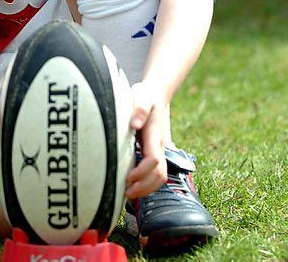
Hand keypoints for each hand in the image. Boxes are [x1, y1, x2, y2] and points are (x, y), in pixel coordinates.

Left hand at [125, 81, 167, 198]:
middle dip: (144, 187)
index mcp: (155, 134)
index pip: (153, 160)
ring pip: (161, 176)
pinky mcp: (156, 151)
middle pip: (160, 174)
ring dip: (147, 188)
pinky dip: (148, 183)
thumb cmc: (147, 95)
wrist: (158, 93)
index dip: (142, 172)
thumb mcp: (142, 96)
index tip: (127, 178)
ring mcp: (160, 149)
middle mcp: (160, 145)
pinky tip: (133, 185)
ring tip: (128, 194)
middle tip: (126, 194)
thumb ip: (139, 108)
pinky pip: (157, 172)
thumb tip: (134, 124)